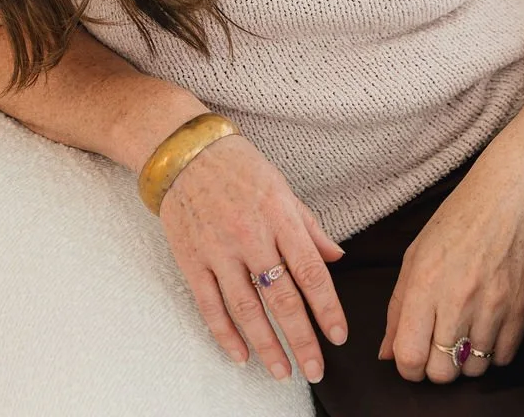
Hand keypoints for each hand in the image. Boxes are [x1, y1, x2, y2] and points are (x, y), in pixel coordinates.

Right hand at [157, 132, 348, 383]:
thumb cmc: (239, 166)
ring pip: (247, 310)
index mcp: (279, 215)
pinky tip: (241, 355)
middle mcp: (250, 235)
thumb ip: (309, 227)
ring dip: (267, 346)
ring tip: (282, 372)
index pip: (310, 270)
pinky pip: (210, 306)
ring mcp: (219, 250)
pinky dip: (226, 335)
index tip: (338, 336)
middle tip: (315, 370)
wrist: (185, 152)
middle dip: (301, 340)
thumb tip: (336, 257)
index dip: (326, 307)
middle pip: (281, 298)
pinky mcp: (193, 260)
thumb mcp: (282, 187)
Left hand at [377, 138, 523, 382]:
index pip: (409, 356)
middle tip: (437, 345)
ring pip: (473, 371)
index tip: (411, 356)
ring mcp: (493, 306)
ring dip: (464, 360)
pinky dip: (493, 352)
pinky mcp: (521, 309)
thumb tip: (387, 354)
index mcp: (424, 283)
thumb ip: (397, 308)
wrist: (507, 196)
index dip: (406, 366)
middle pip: (441, 373)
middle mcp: (458, 299)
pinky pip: (503, 359)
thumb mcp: (414, 256)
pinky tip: (486, 327)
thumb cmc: (455, 221)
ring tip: (463, 332)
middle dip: (434, 367)